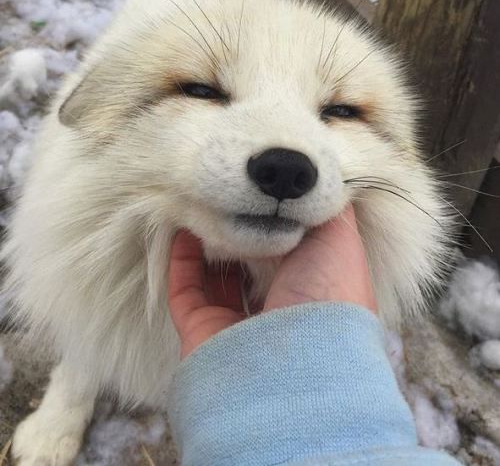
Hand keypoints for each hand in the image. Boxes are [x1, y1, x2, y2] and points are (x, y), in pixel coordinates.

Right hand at [168, 204, 375, 357]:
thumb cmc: (329, 293)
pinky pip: (185, 290)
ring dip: (206, 244)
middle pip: (250, 262)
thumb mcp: (342, 240)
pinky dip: (180, 262)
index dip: (275, 220)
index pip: (288, 248)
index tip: (259, 191)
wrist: (301, 358)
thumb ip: (329, 211)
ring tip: (199, 208)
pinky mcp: (203, 329)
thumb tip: (316, 184)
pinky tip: (182, 231)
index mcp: (310, 288)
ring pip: (215, 277)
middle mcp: (275, 307)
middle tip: (223, 196)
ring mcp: (236, 321)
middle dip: (238, 231)